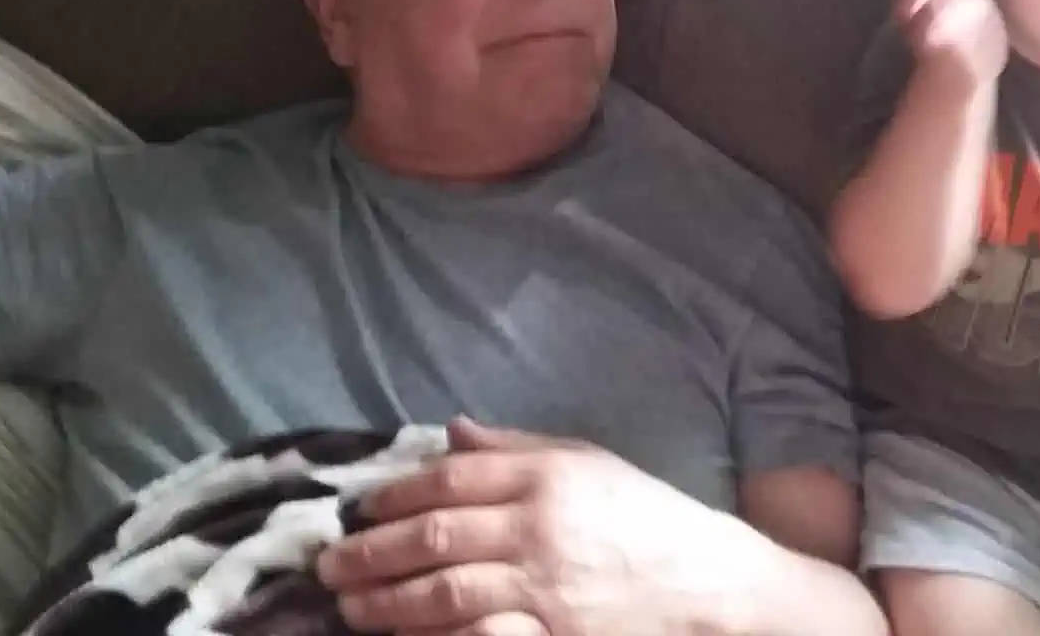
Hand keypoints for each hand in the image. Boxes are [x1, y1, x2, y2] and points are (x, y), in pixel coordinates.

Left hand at [318, 417, 763, 635]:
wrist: (711, 585)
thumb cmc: (650, 519)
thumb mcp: (592, 463)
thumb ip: (518, 449)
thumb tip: (450, 433)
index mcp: (549, 477)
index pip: (450, 480)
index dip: (394, 495)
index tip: (360, 509)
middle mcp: (540, 528)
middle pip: (433, 537)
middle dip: (370, 554)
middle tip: (329, 566)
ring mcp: (544, 589)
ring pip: (442, 594)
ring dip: (384, 603)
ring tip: (350, 607)